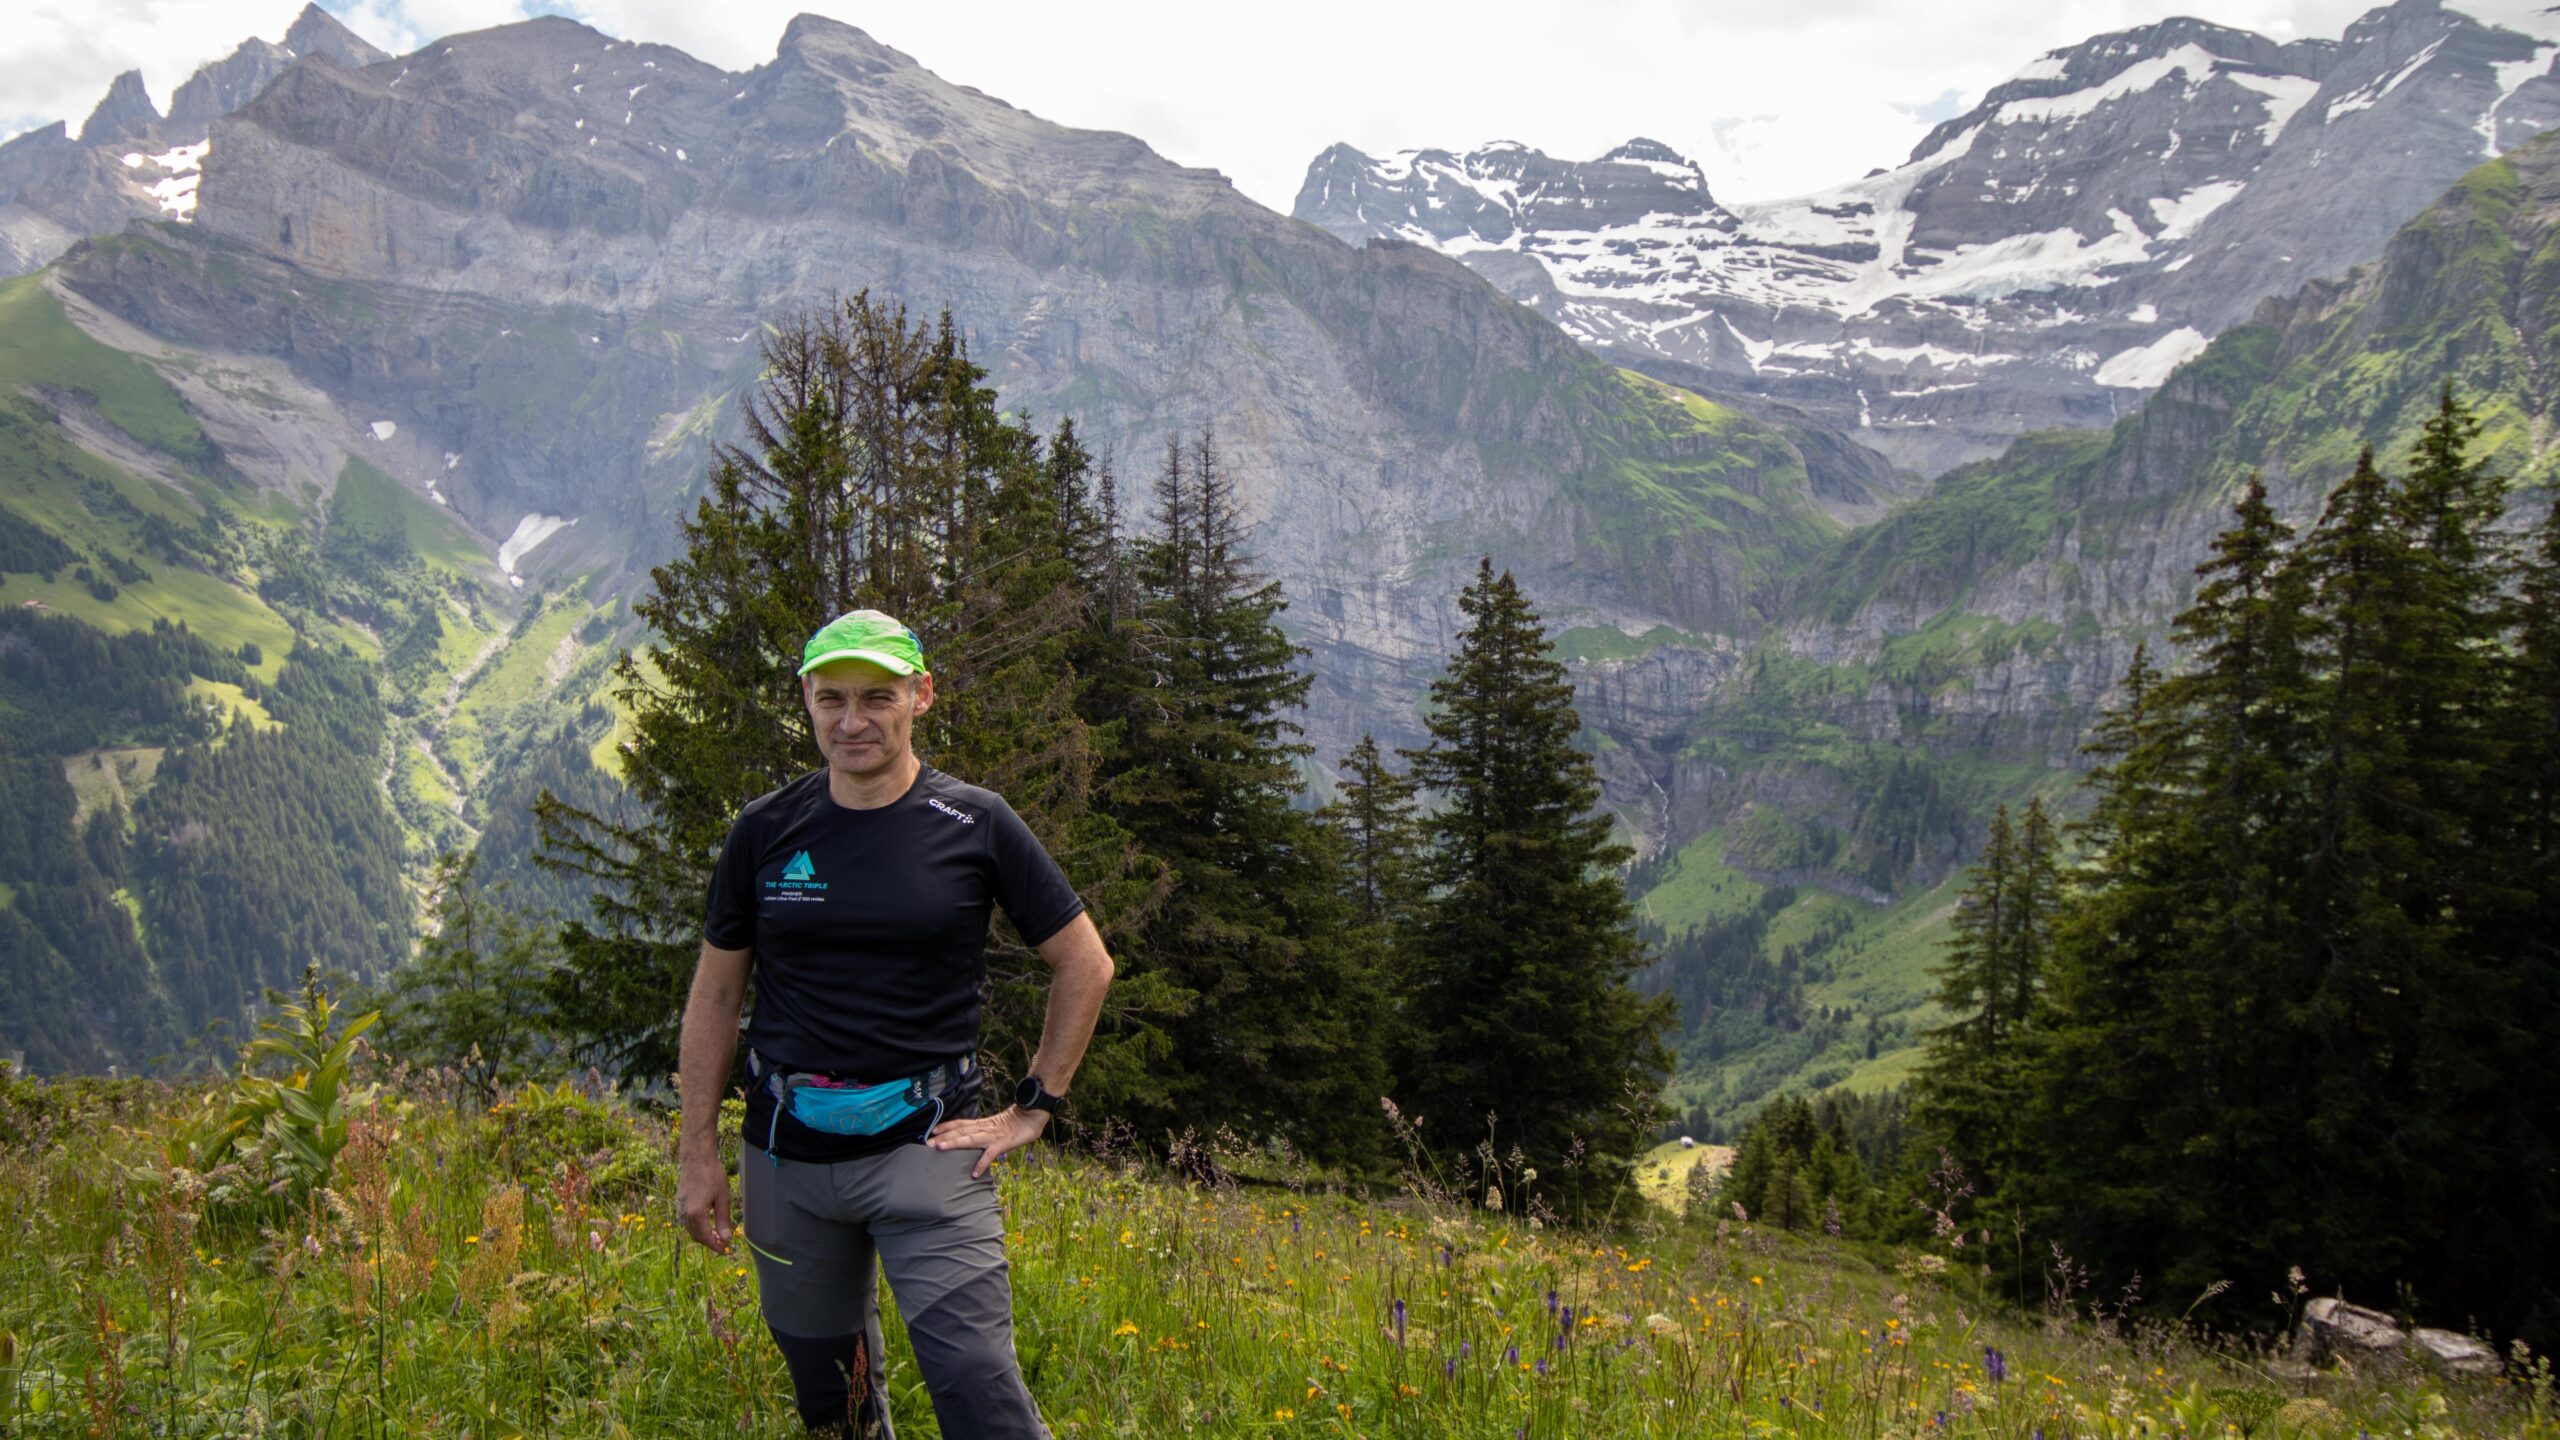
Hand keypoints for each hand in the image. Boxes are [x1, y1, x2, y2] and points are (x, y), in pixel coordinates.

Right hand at [678, 1152, 732, 1254]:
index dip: (716, 1246)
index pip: (706, 1238)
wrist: (696, 1159)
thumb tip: (726, 1239)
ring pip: (691, 1231)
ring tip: (718, 1234)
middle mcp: (684, 1215)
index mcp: (696, 1214)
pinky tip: (707, 1223)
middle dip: (710, 1242)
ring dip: (703, 1235)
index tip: (726, 1250)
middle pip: (697, 1237)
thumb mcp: (722, 1198)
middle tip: (724, 1243)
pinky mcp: (678, 1205)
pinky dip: (697, 1227)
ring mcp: (679, 1210)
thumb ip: (723, 1221)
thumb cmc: (712, 1175)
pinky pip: (687, 1222)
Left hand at [927, 1105, 1050, 1177]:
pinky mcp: (1002, 1144)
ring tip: (941, 1148)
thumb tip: (976, 1138)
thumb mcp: (997, 1126)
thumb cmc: (1016, 1122)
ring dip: (954, 1143)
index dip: (946, 1126)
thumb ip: (986, 1131)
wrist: (1031, 1115)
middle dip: (943, 1136)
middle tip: (927, 1142)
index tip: (932, 1130)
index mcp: (982, 1124)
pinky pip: (990, 1155)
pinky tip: (974, 1174)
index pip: (960, 1123)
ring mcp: (992, 1136)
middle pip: (960, 1131)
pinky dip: (982, 1164)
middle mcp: (984, 1129)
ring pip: (970, 1139)